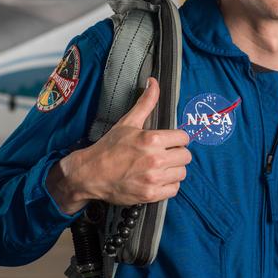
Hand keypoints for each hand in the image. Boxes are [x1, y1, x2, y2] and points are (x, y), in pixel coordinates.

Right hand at [47, 78, 190, 211]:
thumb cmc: (109, 148)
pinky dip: (169, 185)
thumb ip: (145, 103)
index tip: (170, 142)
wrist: (91, 174)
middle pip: (186, 156)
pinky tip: (158, 179)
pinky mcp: (150, 195)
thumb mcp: (128, 123)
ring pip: (182, 173)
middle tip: (165, 154)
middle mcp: (155, 160)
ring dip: (174, 170)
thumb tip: (153, 82)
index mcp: (151, 140)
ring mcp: (153, 179)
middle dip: (177, 154)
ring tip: (162, 168)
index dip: (177, 139)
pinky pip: (174, 189)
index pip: (184, 138)